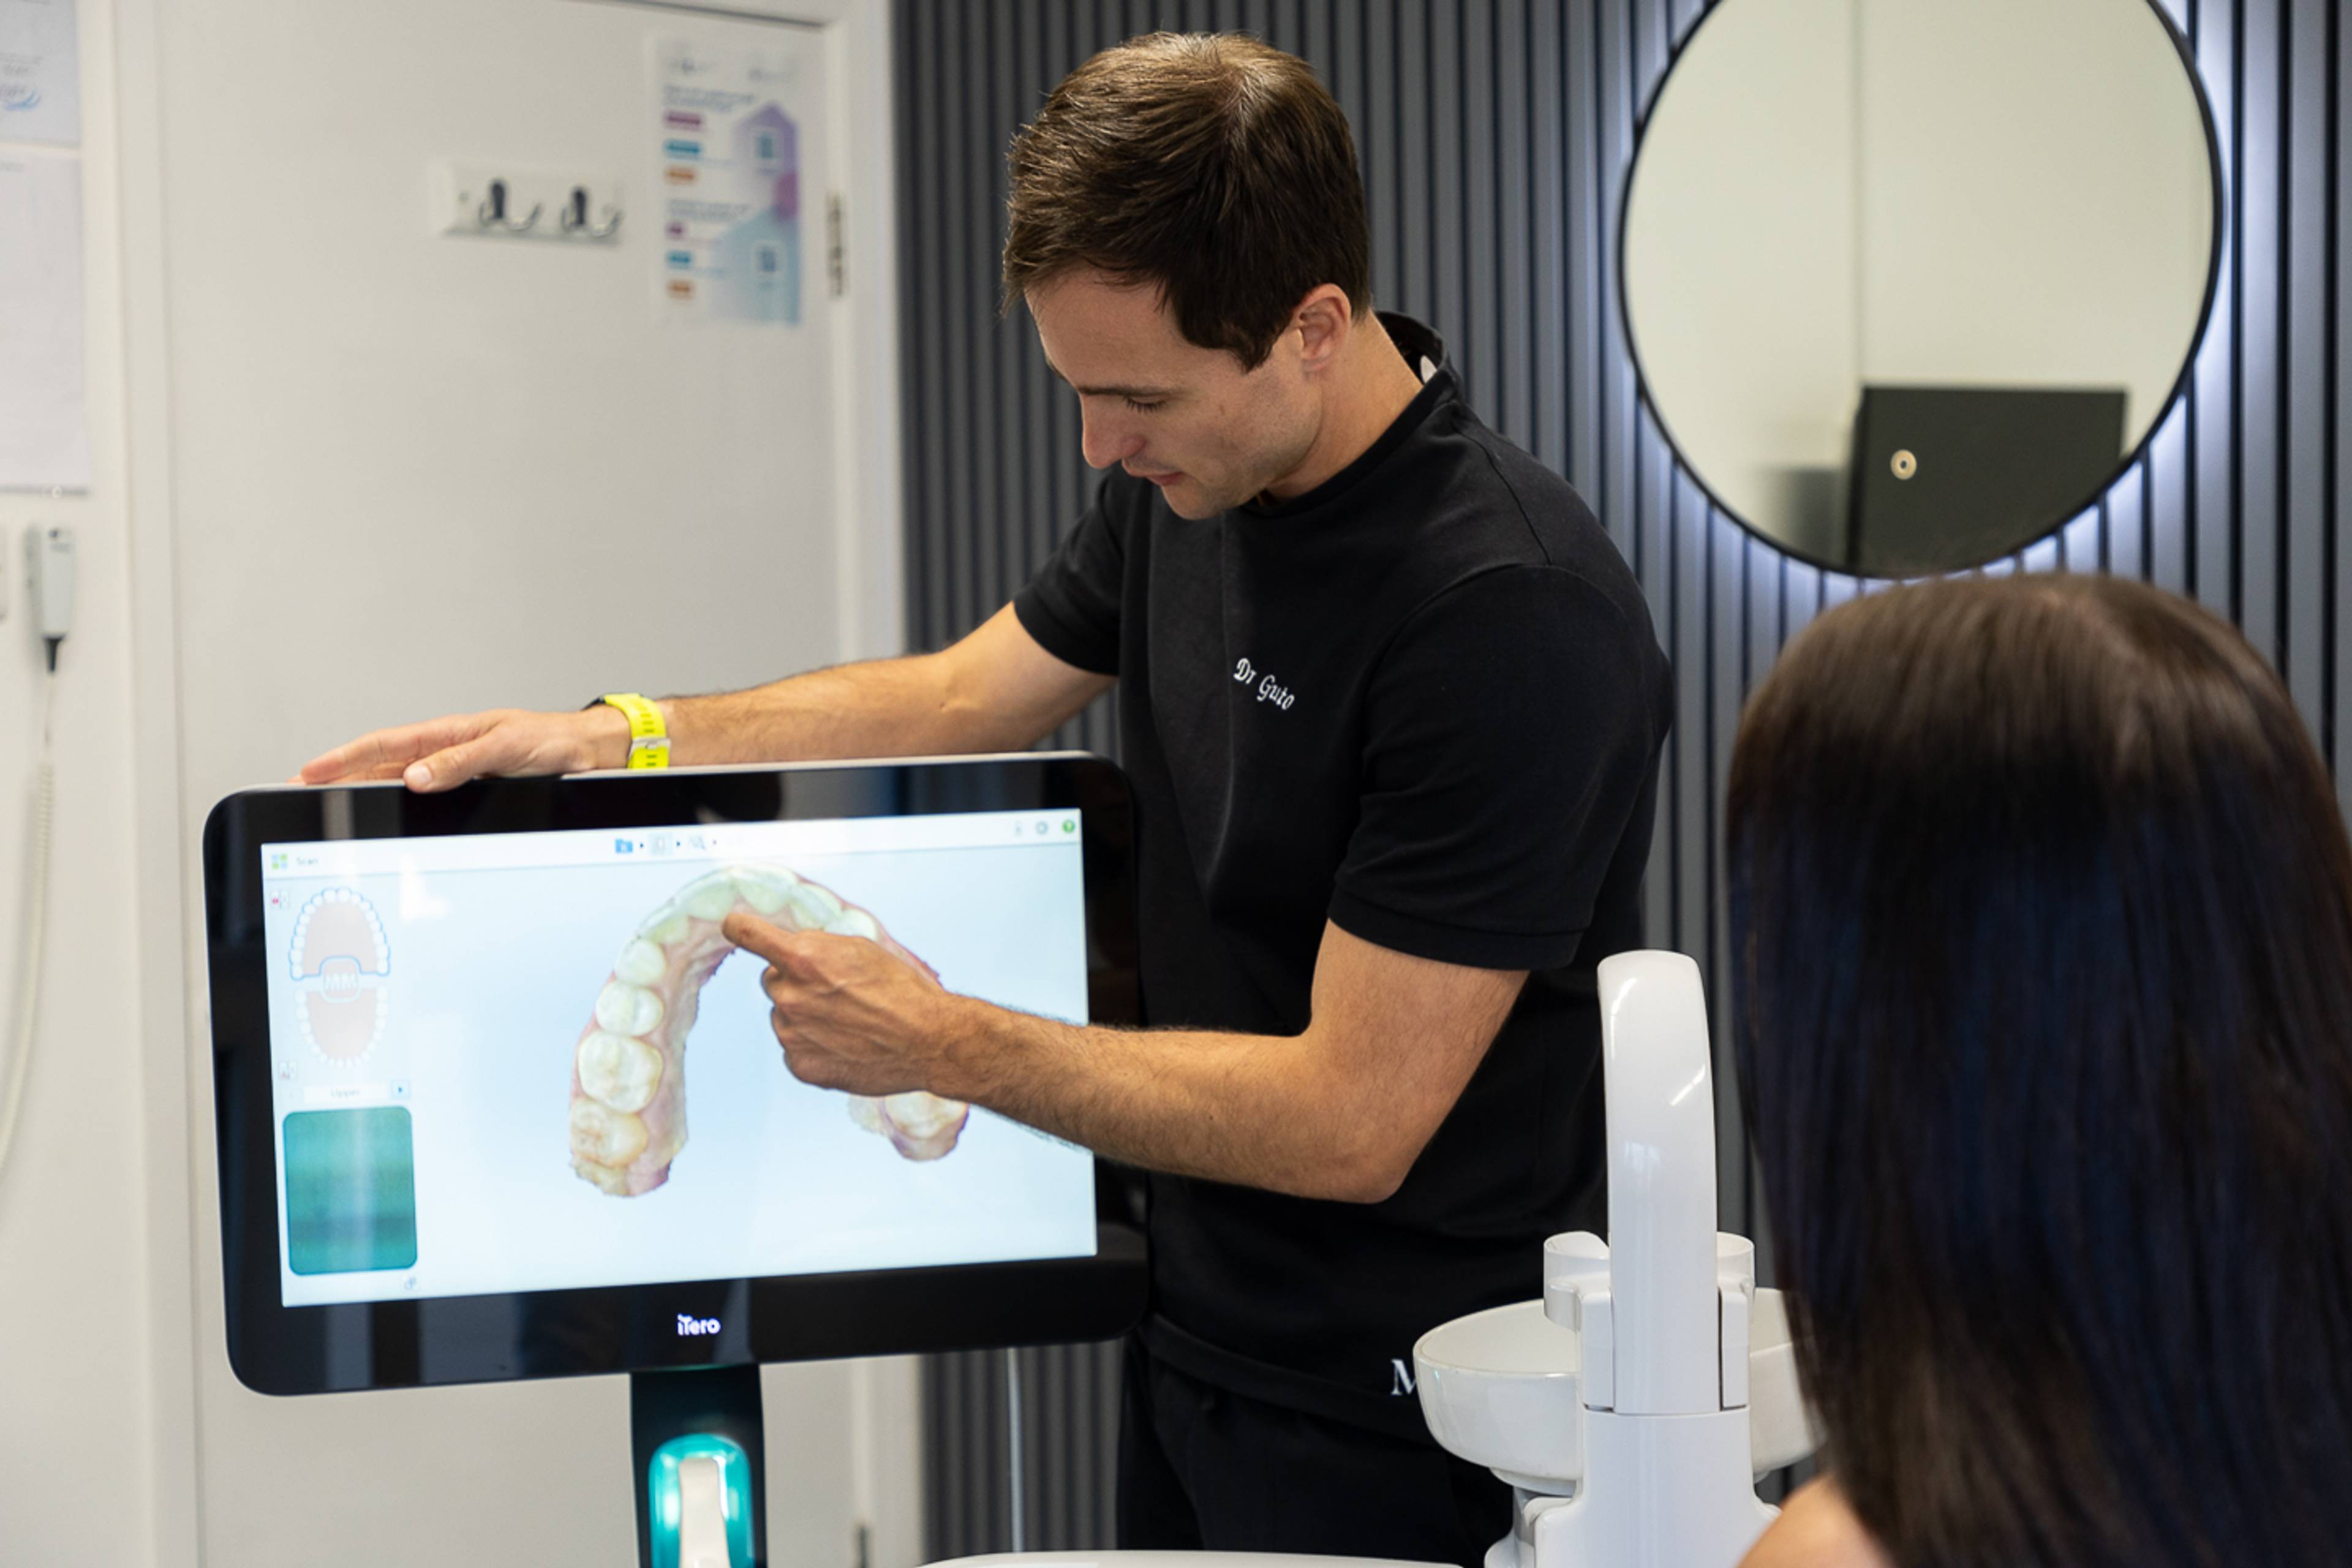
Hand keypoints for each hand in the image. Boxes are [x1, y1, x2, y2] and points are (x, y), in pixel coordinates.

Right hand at [294, 706, 630, 790]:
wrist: (588, 754)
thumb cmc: (552, 742)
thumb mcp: (507, 748)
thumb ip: (461, 762)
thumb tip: (416, 778)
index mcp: (448, 734)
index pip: (384, 745)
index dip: (343, 759)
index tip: (308, 771)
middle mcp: (445, 754)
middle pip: (378, 766)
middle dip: (337, 778)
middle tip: (296, 792)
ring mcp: (453, 774)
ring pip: (394, 784)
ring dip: (360, 794)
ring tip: (325, 809)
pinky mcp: (468, 794)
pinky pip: (423, 802)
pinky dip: (395, 809)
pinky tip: (380, 821)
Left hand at [721, 912, 970, 1098]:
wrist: (927, 1041)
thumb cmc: (902, 991)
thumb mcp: (861, 949)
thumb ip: (818, 948)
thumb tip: (791, 949)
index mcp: (803, 959)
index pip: (749, 935)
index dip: (739, 928)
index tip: (733, 926)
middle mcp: (789, 997)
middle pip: (772, 981)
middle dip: (796, 982)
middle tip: (835, 992)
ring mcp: (791, 1035)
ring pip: (783, 1017)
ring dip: (805, 1017)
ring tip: (848, 1022)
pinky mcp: (800, 1066)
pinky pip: (794, 1048)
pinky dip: (814, 1046)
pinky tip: (845, 1044)